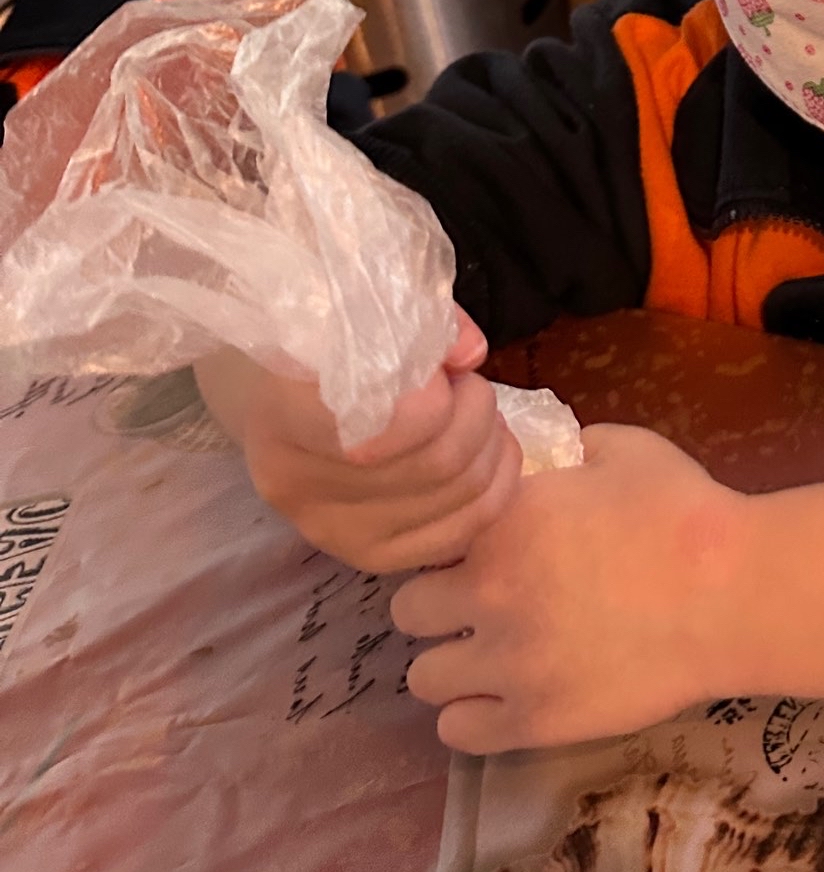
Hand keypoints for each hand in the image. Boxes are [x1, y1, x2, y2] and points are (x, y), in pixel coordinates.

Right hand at [196, 308, 521, 571]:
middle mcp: (300, 489)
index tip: (442, 369)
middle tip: (469, 383)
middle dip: (476, 412)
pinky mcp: (371, 557)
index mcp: (281, 418)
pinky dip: (497, 485)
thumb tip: (470, 351)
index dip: (432, 399)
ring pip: (459, 496)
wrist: (279, 399)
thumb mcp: (356, 314)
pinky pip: (463, 532)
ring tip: (477, 410)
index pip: (378, 431)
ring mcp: (334, 534)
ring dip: (490, 444)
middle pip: (435, 463)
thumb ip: (417, 322)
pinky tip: (490, 449)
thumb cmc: (324, 346)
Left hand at [390, 424, 749, 751]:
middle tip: (480, 606)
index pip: (424, 540)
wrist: (733, 594)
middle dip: (439, 606)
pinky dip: (473, 715)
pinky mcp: (535, 721)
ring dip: (452, 663)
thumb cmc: (683, 512)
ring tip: (491, 657)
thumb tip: (542, 459)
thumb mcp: (620, 450)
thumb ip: (565, 451)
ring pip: (423, 677)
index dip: (447, 547)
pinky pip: (458, 731)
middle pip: (409, 611)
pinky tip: (505, 696)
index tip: (473, 554)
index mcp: (501, 522)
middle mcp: (487, 594)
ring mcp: (508, 664)